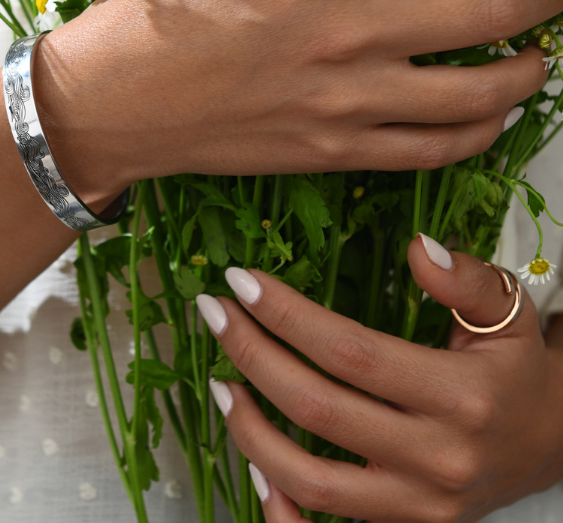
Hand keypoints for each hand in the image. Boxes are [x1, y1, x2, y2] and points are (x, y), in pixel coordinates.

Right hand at [33, 0, 554, 200]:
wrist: (115, 99)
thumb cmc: (160, 6)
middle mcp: (355, 35)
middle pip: (490, 13)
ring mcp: (350, 101)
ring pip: (476, 93)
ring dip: (526, 72)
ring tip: (540, 58)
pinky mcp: (334, 151)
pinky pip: (430, 150)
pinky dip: (476, 135)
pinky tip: (490, 118)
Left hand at [196, 237, 562, 521]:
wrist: (552, 443)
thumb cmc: (518, 370)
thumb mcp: (509, 313)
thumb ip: (465, 279)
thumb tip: (417, 247)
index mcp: (461, 395)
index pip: (352, 352)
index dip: (288, 315)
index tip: (243, 281)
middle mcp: (438, 457)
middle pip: (318, 408)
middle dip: (252, 355)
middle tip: (214, 314)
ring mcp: (418, 504)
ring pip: (312, 480)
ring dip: (251, 431)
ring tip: (220, 382)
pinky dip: (280, 506)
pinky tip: (253, 467)